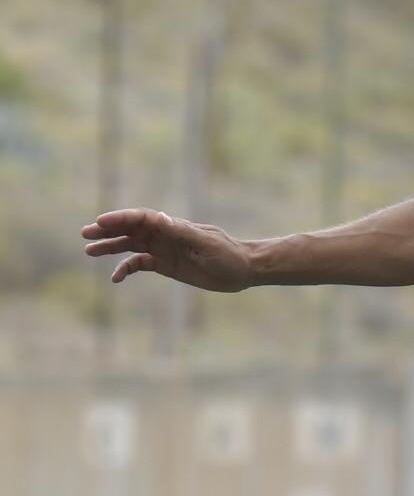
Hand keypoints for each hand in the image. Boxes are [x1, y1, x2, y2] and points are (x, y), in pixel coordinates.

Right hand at [82, 209, 258, 290]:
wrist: (244, 269)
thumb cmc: (227, 254)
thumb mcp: (204, 243)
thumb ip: (180, 231)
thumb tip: (157, 218)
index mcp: (172, 226)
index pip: (141, 218)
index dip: (120, 218)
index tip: (101, 223)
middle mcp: (163, 235)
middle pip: (130, 229)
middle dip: (108, 230)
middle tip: (86, 234)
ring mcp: (163, 249)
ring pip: (130, 245)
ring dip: (110, 247)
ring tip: (89, 251)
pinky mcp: (165, 265)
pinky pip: (140, 264)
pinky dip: (126, 269)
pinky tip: (115, 277)